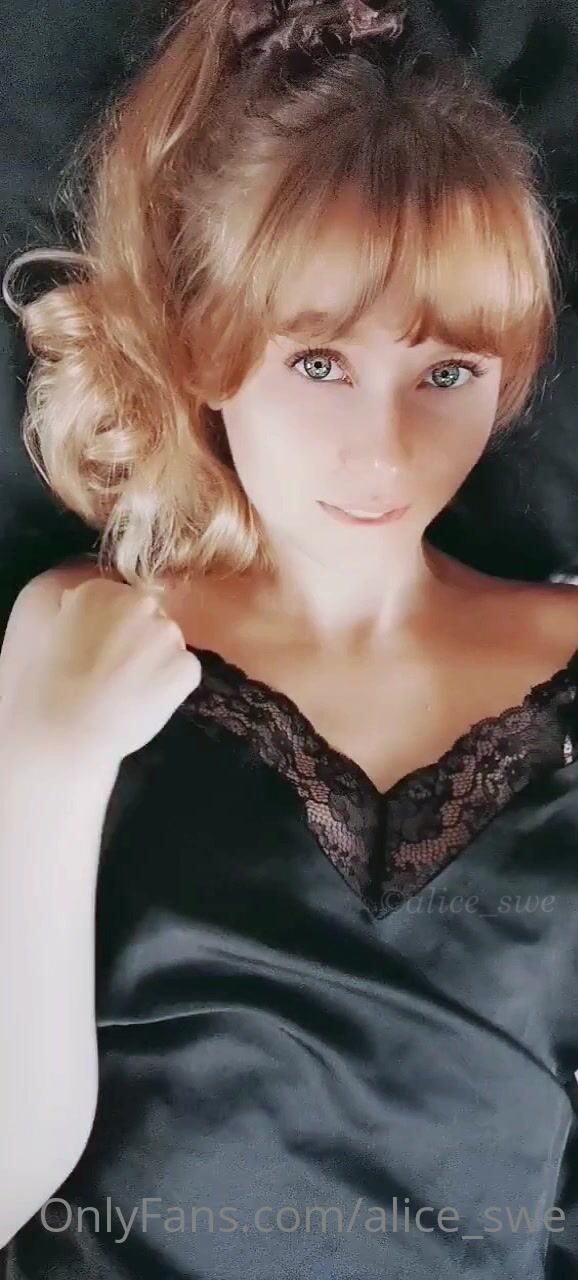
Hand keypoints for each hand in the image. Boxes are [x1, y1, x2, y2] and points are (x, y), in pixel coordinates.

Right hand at [0, 577, 201, 764]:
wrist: (66, 729)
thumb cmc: (44, 685)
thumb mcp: (44, 628)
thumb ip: (75, 611)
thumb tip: (88, 609)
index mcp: (99, 591)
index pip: (118, 600)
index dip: (110, 628)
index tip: (98, 651)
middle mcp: (138, 602)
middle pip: (148, 617)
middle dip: (138, 640)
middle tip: (115, 672)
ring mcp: (167, 633)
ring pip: (168, 644)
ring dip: (156, 661)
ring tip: (129, 691)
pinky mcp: (185, 666)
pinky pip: (183, 671)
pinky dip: (171, 686)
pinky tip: (145, 703)